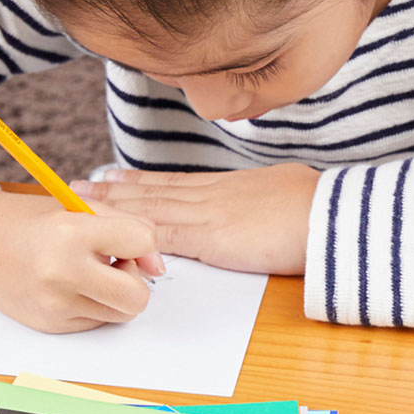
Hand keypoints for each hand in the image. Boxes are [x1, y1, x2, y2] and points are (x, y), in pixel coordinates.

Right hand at [0, 178, 163, 333]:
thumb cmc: (31, 218)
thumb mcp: (79, 207)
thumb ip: (126, 227)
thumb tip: (158, 268)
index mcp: (71, 233)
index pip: (142, 243)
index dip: (144, 242)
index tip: (129, 240)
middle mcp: (62, 274)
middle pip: (137, 297)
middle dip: (135, 280)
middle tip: (113, 262)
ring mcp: (55, 305)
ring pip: (120, 314)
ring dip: (115, 294)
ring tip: (90, 270)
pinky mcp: (50, 325)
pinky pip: (95, 321)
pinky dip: (93, 304)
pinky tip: (70, 284)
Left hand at [70, 163, 319, 275]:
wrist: (333, 216)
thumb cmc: (319, 207)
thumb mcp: (282, 191)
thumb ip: (259, 199)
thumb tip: (256, 204)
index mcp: (229, 184)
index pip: (174, 182)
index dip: (141, 180)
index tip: (115, 175)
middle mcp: (212, 194)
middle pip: (152, 190)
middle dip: (115, 189)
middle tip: (81, 185)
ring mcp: (208, 214)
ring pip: (150, 207)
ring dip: (115, 205)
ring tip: (85, 199)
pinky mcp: (211, 238)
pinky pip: (165, 235)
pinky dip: (137, 234)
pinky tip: (115, 233)